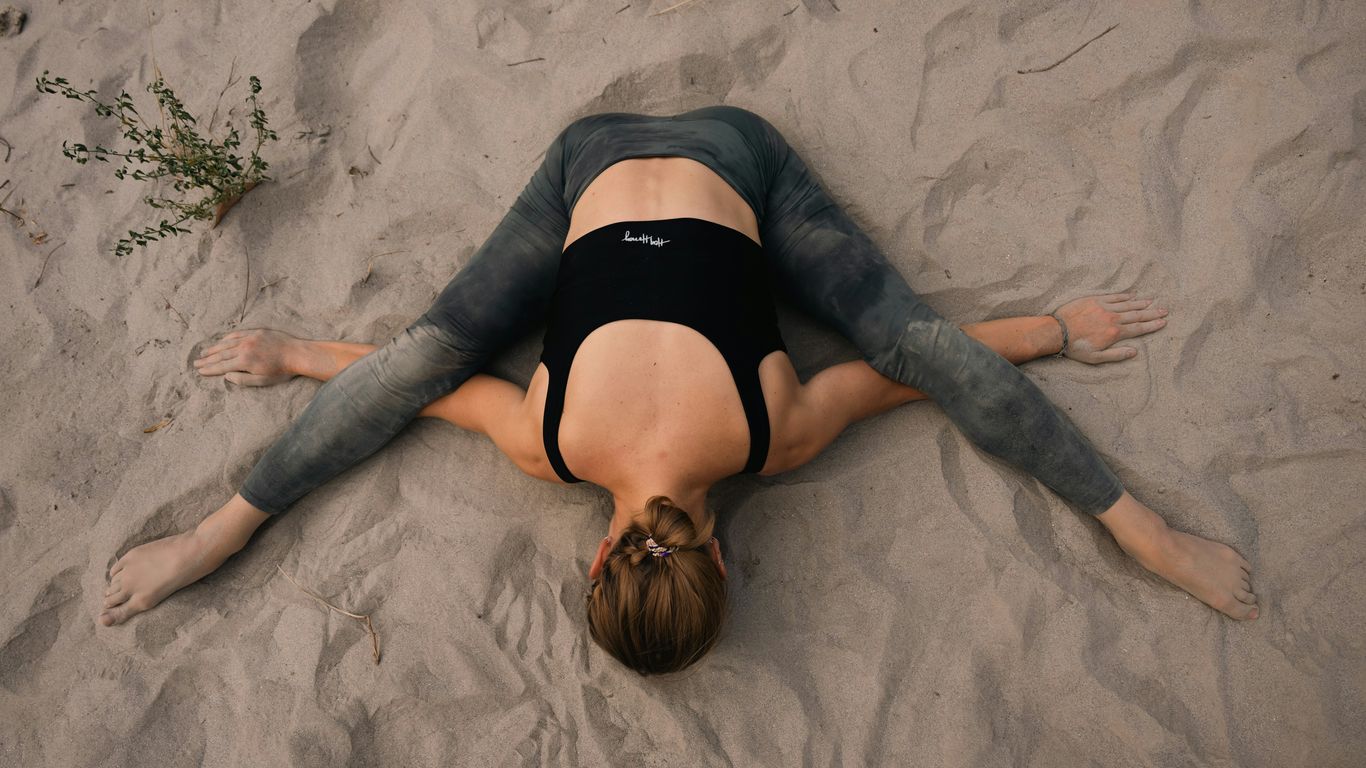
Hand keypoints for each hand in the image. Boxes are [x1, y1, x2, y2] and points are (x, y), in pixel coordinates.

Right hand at [193, 328, 300, 385]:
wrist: (297, 354)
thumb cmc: (282, 371)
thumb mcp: (263, 381)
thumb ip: (242, 380)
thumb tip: (226, 376)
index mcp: (244, 361)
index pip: (221, 366)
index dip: (209, 369)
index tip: (199, 371)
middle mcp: (244, 347)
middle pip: (221, 354)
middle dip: (207, 359)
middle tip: (196, 362)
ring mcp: (250, 338)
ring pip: (227, 343)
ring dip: (214, 348)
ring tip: (204, 352)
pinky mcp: (257, 332)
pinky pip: (237, 334)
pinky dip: (227, 338)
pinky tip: (222, 340)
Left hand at [1053, 293, 1167, 363]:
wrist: (1057, 331)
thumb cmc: (1075, 347)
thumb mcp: (1096, 358)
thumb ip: (1116, 355)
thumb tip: (1134, 352)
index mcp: (1115, 333)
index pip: (1138, 328)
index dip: (1152, 325)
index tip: (1163, 322)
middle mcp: (1113, 318)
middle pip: (1137, 315)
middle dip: (1152, 313)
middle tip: (1164, 310)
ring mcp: (1104, 307)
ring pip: (1127, 304)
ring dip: (1141, 303)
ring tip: (1152, 301)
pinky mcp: (1094, 300)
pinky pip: (1114, 297)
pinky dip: (1124, 296)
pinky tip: (1132, 295)